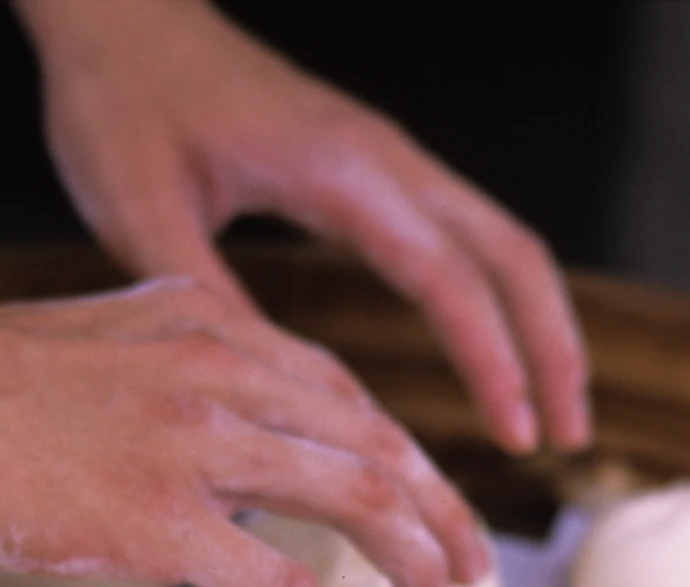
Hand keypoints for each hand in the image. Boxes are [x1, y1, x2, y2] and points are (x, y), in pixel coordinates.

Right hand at [0, 275, 489, 586]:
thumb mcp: (81, 348)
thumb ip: (149, 380)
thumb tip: (170, 440)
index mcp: (204, 322)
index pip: (338, 391)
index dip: (397, 453)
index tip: (424, 503)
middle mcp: (223, 370)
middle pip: (377, 442)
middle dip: (440, 516)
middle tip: (469, 573)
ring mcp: (199, 444)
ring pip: (361, 504)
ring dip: (413, 571)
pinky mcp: (163, 520)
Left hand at [16, 0, 590, 456]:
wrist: (121, 20)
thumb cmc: (121, 105)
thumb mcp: (140, 213)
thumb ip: (207, 299)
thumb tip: (270, 396)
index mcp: (341, 171)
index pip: (450, 278)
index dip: (492, 362)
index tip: (516, 437)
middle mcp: (385, 159)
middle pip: (514, 255)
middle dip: (552, 349)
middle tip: (568, 442)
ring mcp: (387, 161)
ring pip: (502, 243)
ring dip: (538, 327)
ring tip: (551, 417)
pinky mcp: (372, 170)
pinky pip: (462, 238)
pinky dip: (496, 300)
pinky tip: (493, 356)